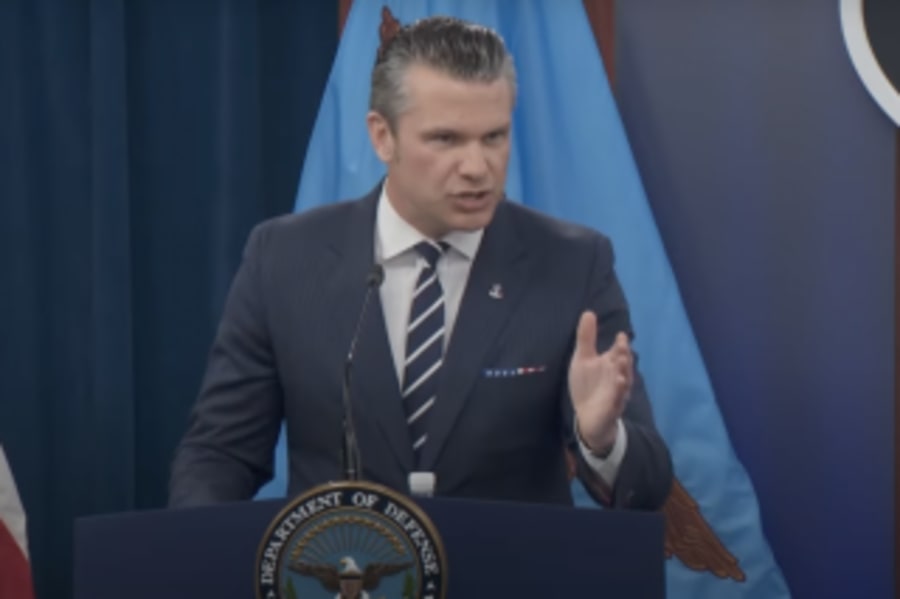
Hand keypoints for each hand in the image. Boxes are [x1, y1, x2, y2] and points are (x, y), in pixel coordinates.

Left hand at [568, 311, 632, 452]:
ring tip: (621, 362)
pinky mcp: (612, 407)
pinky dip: (619, 393)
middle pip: (623, 364)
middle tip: (622, 346)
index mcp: (611, 363)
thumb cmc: (587, 385)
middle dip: (624, 356)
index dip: (621, 344)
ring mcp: (616, 392)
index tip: (621, 335)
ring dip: (623, 372)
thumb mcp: (583, 359)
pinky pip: (618, 400)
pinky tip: (619, 384)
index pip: (618, 351)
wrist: (587, 416)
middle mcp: (617, 376)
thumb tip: (589, 312)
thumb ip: (586, 338)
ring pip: (623, 381)